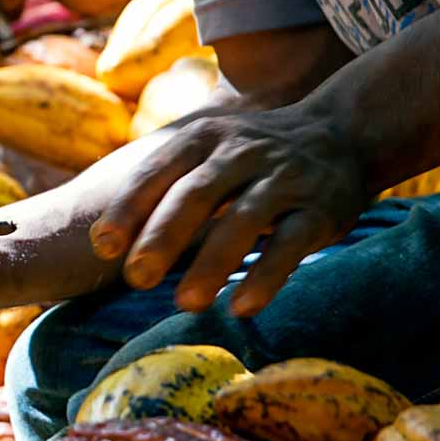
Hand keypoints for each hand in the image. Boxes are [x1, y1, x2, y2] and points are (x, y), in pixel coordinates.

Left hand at [88, 103, 368, 316]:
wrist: (341, 133)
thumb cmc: (250, 154)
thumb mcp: (206, 148)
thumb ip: (163, 181)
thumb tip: (98, 237)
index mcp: (203, 137)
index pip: (157, 171)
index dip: (128, 208)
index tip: (101, 246)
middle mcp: (241, 153)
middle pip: (195, 195)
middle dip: (162, 237)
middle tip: (135, 278)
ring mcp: (283, 179)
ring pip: (242, 221)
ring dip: (211, 264)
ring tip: (184, 304)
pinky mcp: (320, 210)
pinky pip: (291, 244)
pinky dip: (267, 276)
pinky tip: (241, 307)